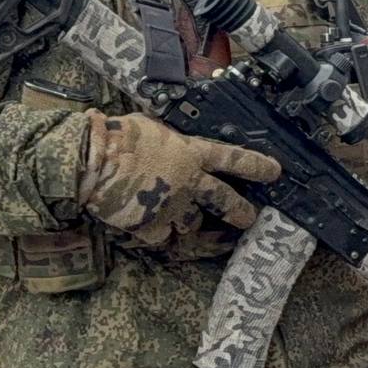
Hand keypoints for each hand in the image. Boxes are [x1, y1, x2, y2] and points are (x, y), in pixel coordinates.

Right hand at [77, 111, 280, 249]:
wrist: (91, 161)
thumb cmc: (116, 137)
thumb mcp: (150, 127)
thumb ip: (167, 138)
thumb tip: (166, 138)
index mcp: (191, 153)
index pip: (232, 158)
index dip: (256, 165)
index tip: (276, 172)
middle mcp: (189, 182)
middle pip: (225, 201)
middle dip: (241, 212)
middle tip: (249, 219)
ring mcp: (172, 207)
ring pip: (195, 226)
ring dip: (201, 232)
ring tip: (211, 240)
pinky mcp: (152, 227)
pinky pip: (164, 239)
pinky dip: (163, 238)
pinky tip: (161, 237)